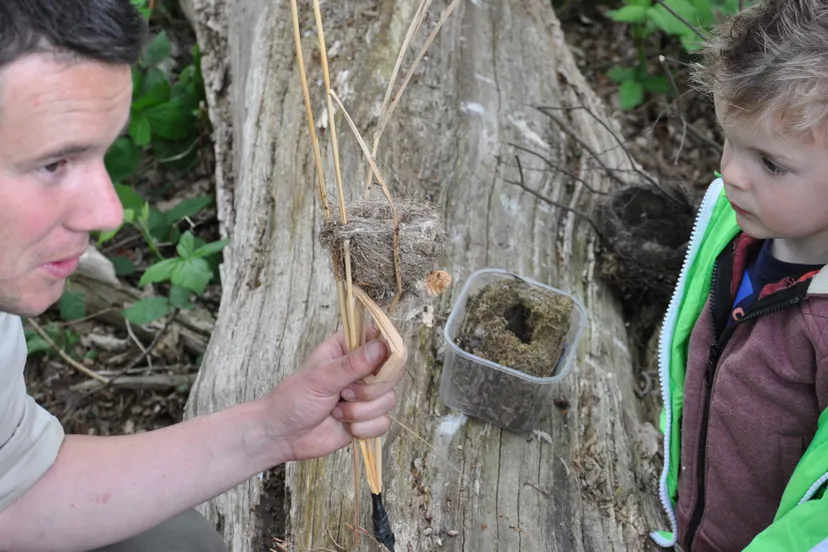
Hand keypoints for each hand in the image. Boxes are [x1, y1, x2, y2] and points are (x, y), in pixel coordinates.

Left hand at [263, 329, 403, 461]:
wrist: (283, 435)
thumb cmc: (294, 398)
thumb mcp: (321, 377)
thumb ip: (352, 364)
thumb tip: (381, 347)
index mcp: (349, 348)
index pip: (381, 339)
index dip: (387, 350)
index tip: (378, 364)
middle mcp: (362, 369)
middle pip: (392, 373)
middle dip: (369, 389)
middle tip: (345, 392)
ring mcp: (366, 395)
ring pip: (389, 400)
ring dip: (361, 411)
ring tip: (336, 410)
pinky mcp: (368, 419)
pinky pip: (383, 423)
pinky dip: (363, 428)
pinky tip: (344, 425)